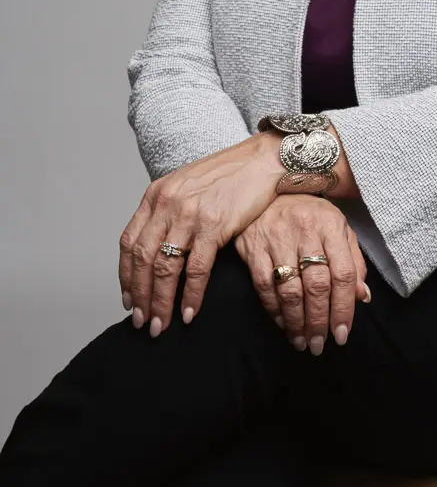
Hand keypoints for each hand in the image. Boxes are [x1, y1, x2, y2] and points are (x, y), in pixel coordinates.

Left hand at [119, 132, 284, 336]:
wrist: (261, 160)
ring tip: (161, 325)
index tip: (129, 300)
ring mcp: (190, 214)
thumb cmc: (229, 175)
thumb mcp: (187, 185)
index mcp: (156, 195)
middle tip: (143, 323)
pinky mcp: (214, 224)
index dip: (126, 276)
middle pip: (143, 259)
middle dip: (140, 296)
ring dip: (161, 302)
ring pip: (165, 268)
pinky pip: (196, 269)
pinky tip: (189, 312)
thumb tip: (158, 242)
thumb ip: (169, 209)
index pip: (129, 243)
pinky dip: (191, 295)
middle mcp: (167, 204)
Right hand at [233, 194, 369, 354]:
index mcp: (331, 226)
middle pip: (317, 285)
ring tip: (302, 341)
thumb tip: (362, 297)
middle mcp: (305, 231)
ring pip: (289, 289)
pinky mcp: (253, 247)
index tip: (342, 333)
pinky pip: (264, 286)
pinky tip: (283, 324)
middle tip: (320, 344)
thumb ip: (353, 261)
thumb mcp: (338, 228)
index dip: (344, 308)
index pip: (343, 274)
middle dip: (320, 321)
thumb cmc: (311, 214)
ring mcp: (277, 239)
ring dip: (296, 322)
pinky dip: (274, 310)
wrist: (270, 189)